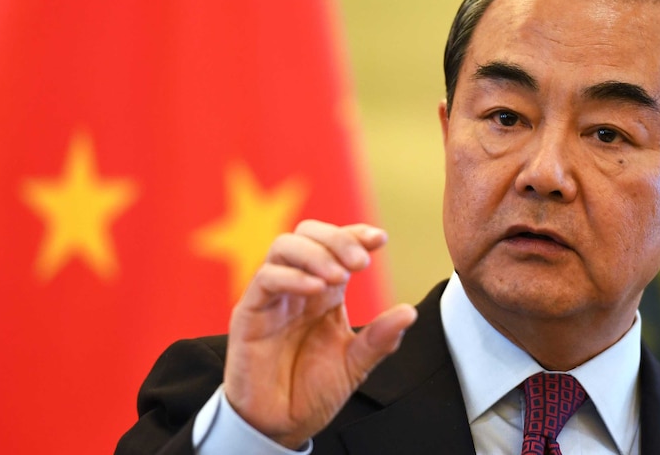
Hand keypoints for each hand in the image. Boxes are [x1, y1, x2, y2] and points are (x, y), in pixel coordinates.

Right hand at [222, 220, 417, 448]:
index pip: (336, 244)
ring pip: (284, 247)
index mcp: (324, 292)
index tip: (379, 240)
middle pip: (308, 233)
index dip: (355, 234)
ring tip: (340, 275)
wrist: (279, 427)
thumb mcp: (355, 365)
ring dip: (316, 253)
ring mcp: (272, 297)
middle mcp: (298, 287)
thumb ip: (380, 340)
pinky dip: (292, 276)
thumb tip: (410, 312)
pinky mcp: (249, 313)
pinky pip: (265, 279)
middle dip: (337, 238)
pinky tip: (316, 288)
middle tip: (360, 262)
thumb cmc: (311, 392)